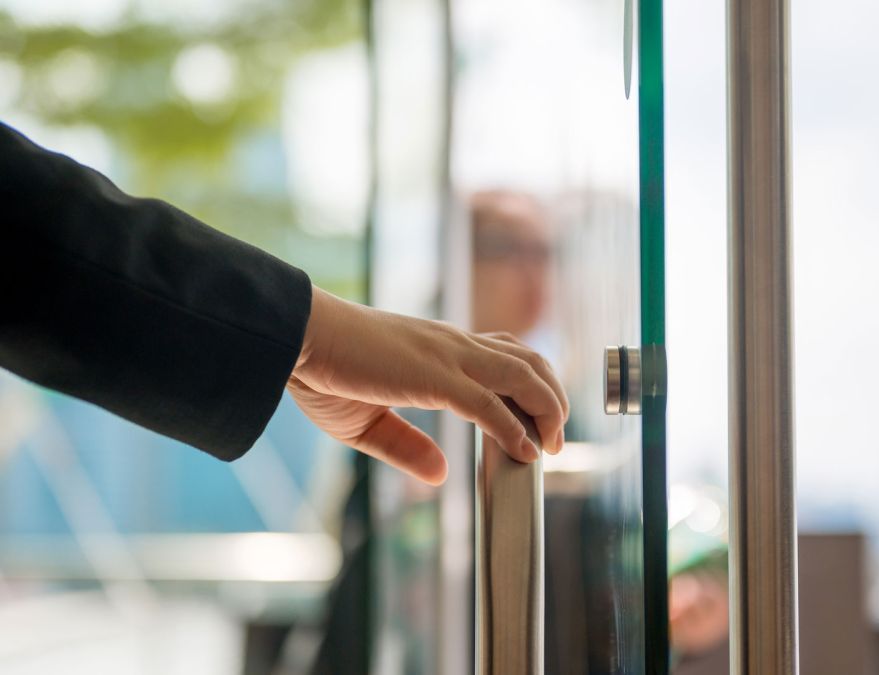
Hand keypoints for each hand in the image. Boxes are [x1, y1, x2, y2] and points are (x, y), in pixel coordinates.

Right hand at [287, 287, 569, 484]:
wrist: (295, 338)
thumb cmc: (322, 371)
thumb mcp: (367, 422)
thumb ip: (407, 446)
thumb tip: (442, 474)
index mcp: (440, 348)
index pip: (506, 354)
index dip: (532, 384)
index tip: (540, 419)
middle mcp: (453, 345)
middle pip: (529, 361)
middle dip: (554, 397)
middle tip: (558, 437)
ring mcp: (447, 357)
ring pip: (523, 376)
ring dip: (548, 410)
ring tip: (554, 443)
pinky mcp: (434, 376)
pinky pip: (489, 405)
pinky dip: (514, 429)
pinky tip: (526, 451)